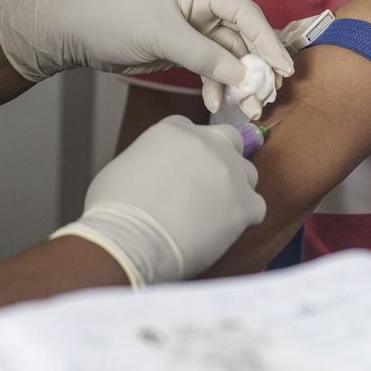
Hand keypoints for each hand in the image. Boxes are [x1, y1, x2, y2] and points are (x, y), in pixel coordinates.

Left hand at [0, 0, 292, 86]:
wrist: (72, 30)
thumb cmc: (111, 17)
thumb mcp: (159, 34)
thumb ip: (202, 55)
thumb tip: (241, 75)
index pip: (244, 11)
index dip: (267, 40)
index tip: (283, 68)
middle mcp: (197, 5)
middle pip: (239, 35)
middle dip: (255, 66)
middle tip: (267, 95)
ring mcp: (188, 27)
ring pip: (224, 55)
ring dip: (236, 81)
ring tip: (248, 108)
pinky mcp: (177, 47)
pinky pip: (206, 66)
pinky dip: (214, 84)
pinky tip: (216, 103)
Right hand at [52, 116, 264, 285]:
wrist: (130, 240)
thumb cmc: (115, 211)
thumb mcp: (123, 166)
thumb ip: (149, 159)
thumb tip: (155, 173)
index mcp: (173, 130)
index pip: (193, 131)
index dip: (190, 153)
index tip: (184, 172)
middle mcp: (205, 142)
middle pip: (230, 140)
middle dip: (223, 160)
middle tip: (207, 188)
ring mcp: (228, 171)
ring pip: (247, 174)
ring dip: (234, 191)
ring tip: (210, 217)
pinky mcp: (245, 203)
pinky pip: (255, 208)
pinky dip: (242, 221)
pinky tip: (219, 233)